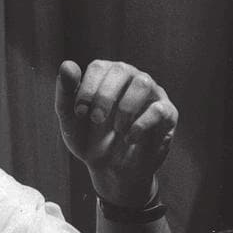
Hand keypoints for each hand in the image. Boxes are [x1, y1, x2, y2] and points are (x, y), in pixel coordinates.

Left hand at [55, 59, 176, 206]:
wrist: (109, 168)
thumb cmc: (88, 137)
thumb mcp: (70, 118)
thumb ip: (65, 92)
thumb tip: (67, 64)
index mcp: (106, 74)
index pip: (99, 67)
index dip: (87, 89)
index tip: (79, 113)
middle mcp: (131, 77)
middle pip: (121, 70)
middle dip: (105, 96)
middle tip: (96, 120)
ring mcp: (152, 93)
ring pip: (143, 83)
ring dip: (125, 107)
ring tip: (116, 129)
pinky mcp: (167, 113)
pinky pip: (159, 109)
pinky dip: (141, 125)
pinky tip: (129, 138)